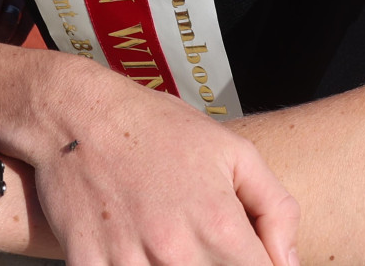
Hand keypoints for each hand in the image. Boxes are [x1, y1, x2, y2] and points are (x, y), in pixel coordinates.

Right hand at [25, 64, 299, 265]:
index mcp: (219, 225)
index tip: (244, 257)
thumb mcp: (232, 151)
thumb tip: (288, 262)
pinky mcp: (89, 265)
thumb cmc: (154, 128)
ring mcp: (130, 262)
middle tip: (199, 242)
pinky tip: (134, 249)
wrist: (76, 114)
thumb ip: (275, 208)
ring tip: (167, 244)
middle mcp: (177, 251)